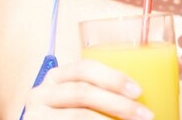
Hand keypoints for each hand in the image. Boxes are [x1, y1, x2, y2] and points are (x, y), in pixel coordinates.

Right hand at [23, 59, 153, 119]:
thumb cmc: (68, 115)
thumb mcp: (79, 101)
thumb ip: (100, 94)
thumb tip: (140, 96)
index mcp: (55, 77)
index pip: (84, 68)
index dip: (112, 77)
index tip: (139, 90)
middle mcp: (40, 92)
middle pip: (83, 92)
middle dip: (118, 104)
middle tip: (145, 115)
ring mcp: (36, 114)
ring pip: (79, 115)